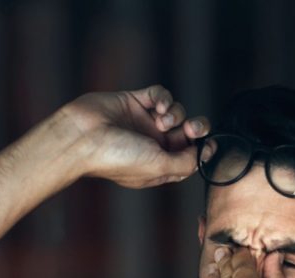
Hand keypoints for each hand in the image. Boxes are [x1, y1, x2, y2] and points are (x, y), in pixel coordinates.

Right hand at [61, 84, 208, 188]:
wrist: (82, 137)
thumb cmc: (116, 158)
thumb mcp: (158, 167)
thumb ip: (185, 162)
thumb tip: (204, 154)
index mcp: (158, 165)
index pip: (189, 157)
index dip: (203, 150)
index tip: (212, 144)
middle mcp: (153, 144)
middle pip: (187, 134)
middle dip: (196, 129)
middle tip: (192, 128)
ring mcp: (143, 122)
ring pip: (175, 111)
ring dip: (176, 113)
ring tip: (161, 120)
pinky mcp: (135, 101)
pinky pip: (159, 94)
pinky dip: (164, 98)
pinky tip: (157, 106)